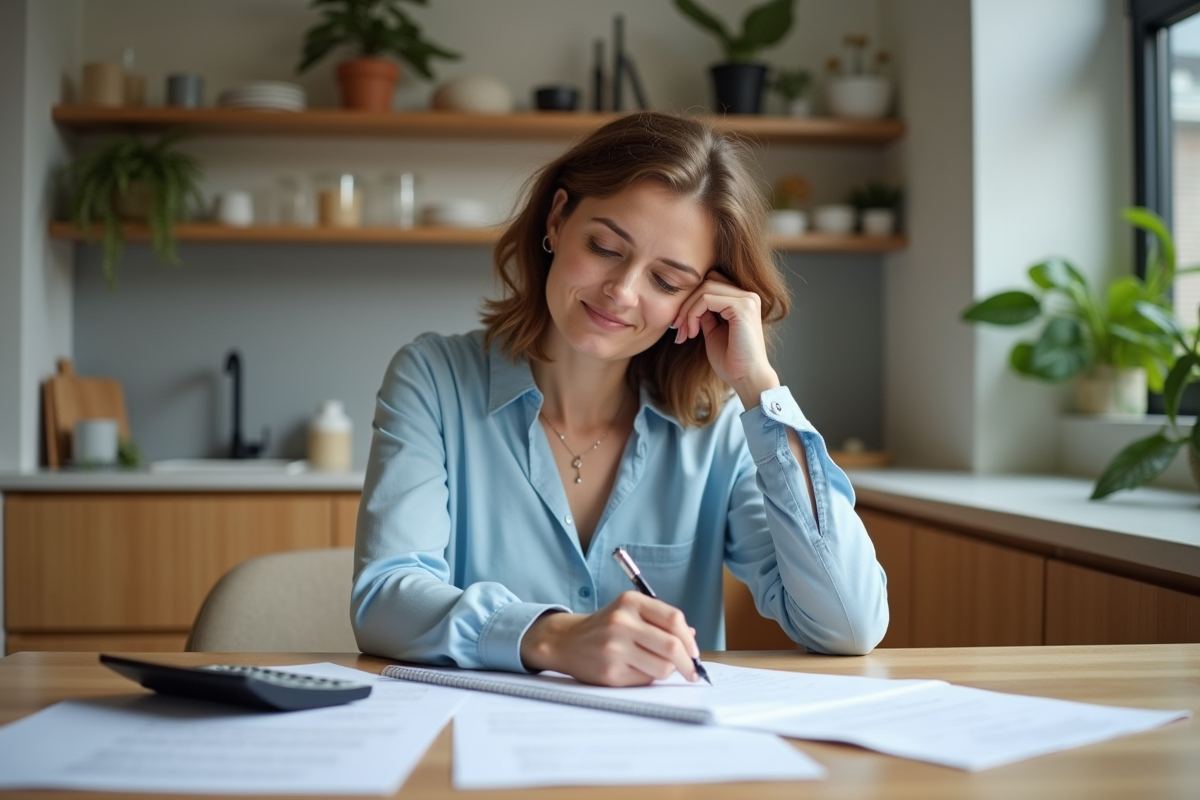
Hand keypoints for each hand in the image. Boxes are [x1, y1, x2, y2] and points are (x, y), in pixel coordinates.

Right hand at [519, 592, 700, 685]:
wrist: (566, 641)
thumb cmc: (605, 627)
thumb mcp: (629, 612)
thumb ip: (660, 620)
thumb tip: (692, 637)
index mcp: (630, 602)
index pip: (674, 619)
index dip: (689, 639)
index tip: (694, 652)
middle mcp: (621, 623)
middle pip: (672, 646)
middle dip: (688, 663)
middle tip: (692, 671)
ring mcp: (614, 649)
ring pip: (662, 667)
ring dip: (668, 671)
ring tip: (658, 667)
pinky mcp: (610, 673)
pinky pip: (645, 680)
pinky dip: (649, 678)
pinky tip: (637, 670)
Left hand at [672, 275, 779, 408]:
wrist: (746, 378)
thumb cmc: (731, 360)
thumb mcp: (713, 331)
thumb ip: (705, 314)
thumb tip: (689, 303)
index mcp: (742, 300)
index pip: (710, 283)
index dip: (691, 300)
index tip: (680, 323)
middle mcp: (748, 295)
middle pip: (705, 282)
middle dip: (685, 304)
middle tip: (677, 328)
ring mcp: (747, 299)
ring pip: (704, 289)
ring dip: (687, 311)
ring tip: (685, 332)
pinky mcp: (742, 307)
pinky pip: (706, 299)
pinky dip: (693, 314)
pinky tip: (694, 333)